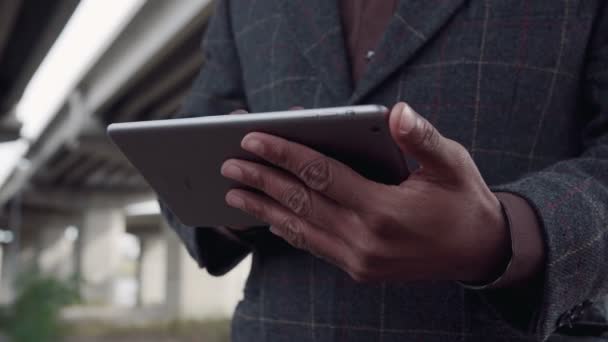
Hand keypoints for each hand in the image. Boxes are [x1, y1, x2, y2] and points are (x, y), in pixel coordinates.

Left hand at [220, 102, 509, 282]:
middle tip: (229, 163)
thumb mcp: (453, 164)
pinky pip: (313, 246)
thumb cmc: (464, 201)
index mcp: (384, 210)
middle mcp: (364, 239)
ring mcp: (359, 260)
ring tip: (234, 193)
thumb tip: (396, 112)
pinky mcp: (359, 270)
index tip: (252, 138)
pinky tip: (268, 217)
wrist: (479, 252)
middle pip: (300, 202)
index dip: (284, 154)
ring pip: (299, 229)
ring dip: (263, 208)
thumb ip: (422, 138)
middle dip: (262, 180)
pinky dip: (287, 230)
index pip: (320, 175)